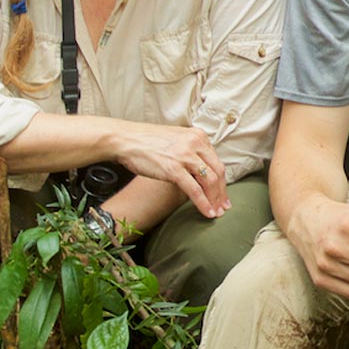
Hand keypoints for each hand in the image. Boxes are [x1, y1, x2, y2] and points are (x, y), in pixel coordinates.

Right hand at [111, 122, 229, 215]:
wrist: (125, 139)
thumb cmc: (146, 141)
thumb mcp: (175, 140)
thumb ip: (190, 151)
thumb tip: (199, 169)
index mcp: (198, 136)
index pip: (216, 161)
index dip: (221, 180)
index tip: (222, 194)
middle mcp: (196, 143)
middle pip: (217, 172)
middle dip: (222, 192)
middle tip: (224, 207)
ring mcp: (186, 156)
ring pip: (210, 181)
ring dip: (215, 200)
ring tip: (216, 212)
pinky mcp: (174, 169)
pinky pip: (195, 190)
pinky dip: (203, 203)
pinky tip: (207, 213)